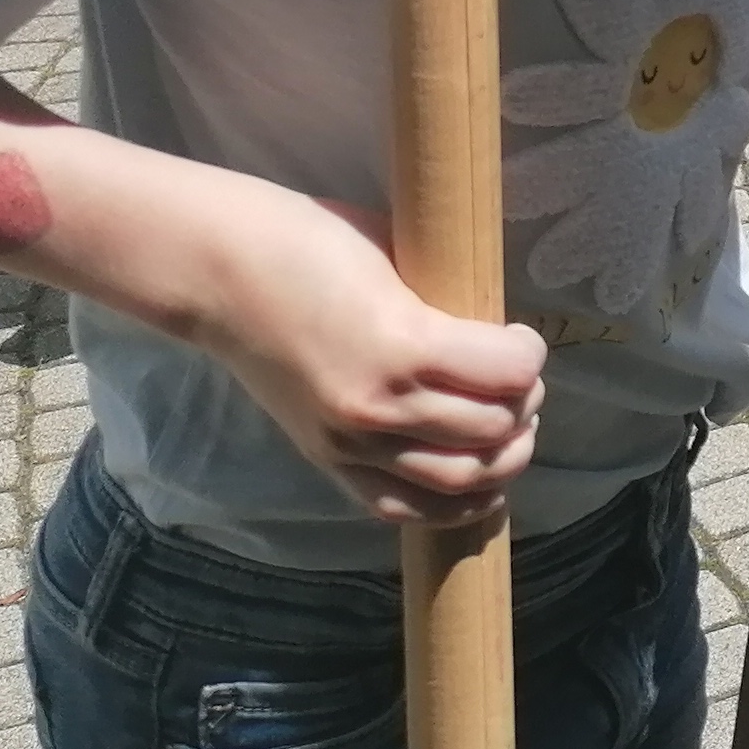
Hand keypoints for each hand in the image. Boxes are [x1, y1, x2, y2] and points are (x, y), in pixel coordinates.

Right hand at [199, 196, 546, 526]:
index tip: (522, 338)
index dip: (530, 354)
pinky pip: (400, 507)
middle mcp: (381, 407)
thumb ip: (445, 303)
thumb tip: (496, 333)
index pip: (509, 373)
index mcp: (406, 344)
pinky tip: (477, 487)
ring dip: (500, 460)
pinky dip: (450, 506)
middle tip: (520, 382)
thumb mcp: (399, 257)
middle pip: (493, 432)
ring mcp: (350, 442)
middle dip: (524, 406)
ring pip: (458, 482)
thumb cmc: (313, 241)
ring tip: (507, 430)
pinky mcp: (325, 460)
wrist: (218, 274)